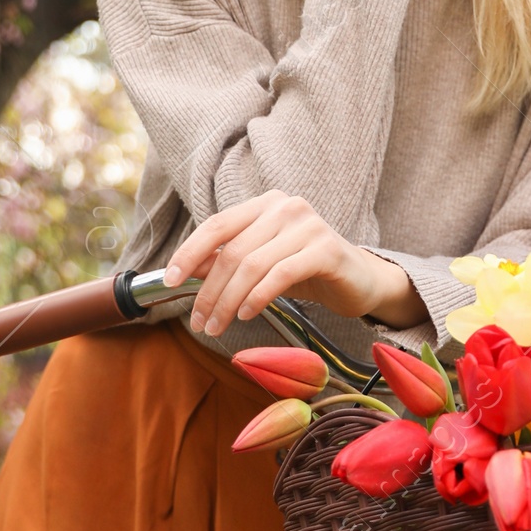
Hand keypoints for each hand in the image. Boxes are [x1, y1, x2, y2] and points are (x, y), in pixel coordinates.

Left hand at [165, 192, 425, 335]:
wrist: (359, 280)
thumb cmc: (306, 271)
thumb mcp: (261, 264)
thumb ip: (226, 261)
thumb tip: (185, 270)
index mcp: (265, 204)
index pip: (218, 225)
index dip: (189, 252)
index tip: (170, 280)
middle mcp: (286, 206)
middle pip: (232, 250)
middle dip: (209, 291)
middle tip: (199, 322)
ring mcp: (308, 225)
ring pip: (252, 265)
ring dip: (228, 301)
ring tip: (217, 326)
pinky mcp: (326, 249)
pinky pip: (281, 274)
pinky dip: (257, 297)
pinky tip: (246, 314)